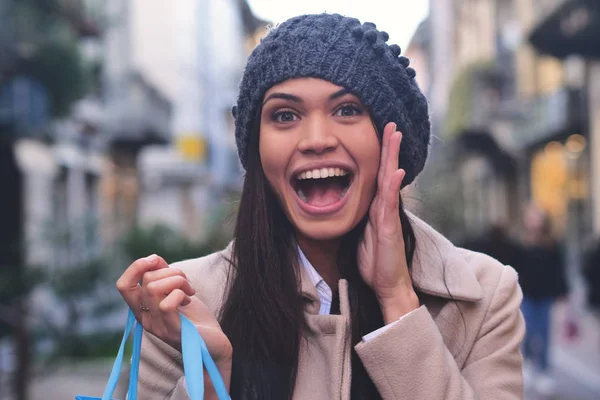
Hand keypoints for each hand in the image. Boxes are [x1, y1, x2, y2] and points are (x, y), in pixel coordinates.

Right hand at [116, 255, 232, 365]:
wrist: (214, 344)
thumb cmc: (195, 318)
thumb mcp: (176, 292)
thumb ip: (164, 276)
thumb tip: (153, 259)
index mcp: (143, 309)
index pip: (123, 286)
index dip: (136, 267)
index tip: (156, 260)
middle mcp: (146, 319)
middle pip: (147, 280)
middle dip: (172, 272)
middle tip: (186, 284)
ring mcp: (158, 326)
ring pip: (154, 288)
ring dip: (179, 280)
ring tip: (189, 291)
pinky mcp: (172, 331)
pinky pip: (167, 304)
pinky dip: (181, 294)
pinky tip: (189, 300)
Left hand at [357, 122, 418, 322]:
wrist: (386, 284)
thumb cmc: (374, 261)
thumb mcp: (362, 234)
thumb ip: (361, 217)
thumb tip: (351, 204)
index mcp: (376, 208)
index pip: (378, 175)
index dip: (380, 155)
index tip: (382, 134)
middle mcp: (384, 208)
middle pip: (387, 171)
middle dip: (389, 147)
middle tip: (392, 124)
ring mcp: (388, 216)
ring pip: (389, 181)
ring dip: (392, 157)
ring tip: (395, 136)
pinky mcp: (389, 228)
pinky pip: (389, 204)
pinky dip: (393, 186)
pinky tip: (395, 171)